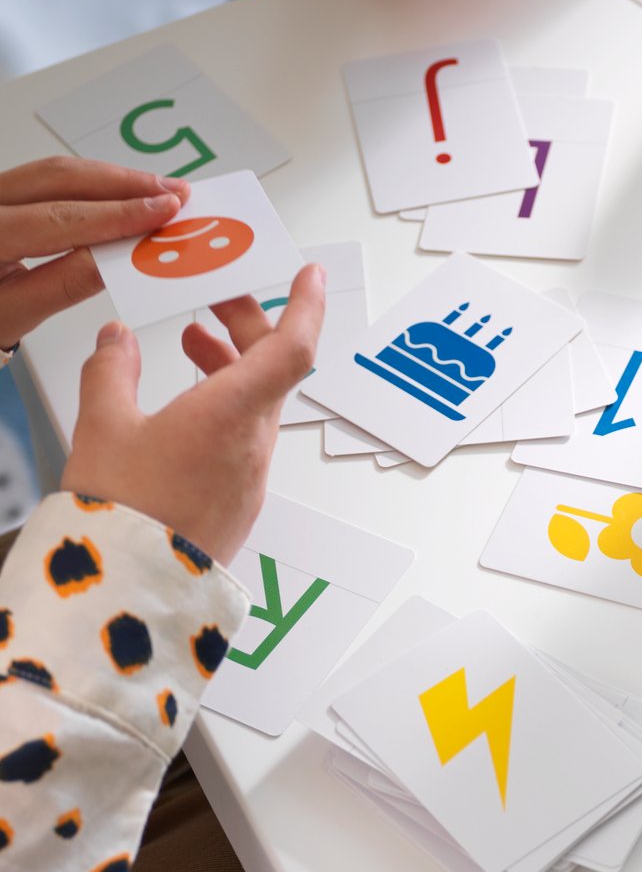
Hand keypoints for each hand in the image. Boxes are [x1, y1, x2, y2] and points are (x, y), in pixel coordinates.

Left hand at [0, 157, 190, 346]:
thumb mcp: (16, 312)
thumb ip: (67, 283)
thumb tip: (125, 258)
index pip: (57, 218)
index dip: (117, 214)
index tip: (163, 211)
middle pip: (58, 177)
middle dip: (123, 184)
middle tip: (174, 193)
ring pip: (57, 171)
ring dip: (114, 180)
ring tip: (162, 190)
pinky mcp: (6, 188)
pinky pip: (52, 177)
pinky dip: (95, 184)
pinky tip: (128, 191)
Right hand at [61, 264, 325, 566]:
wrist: (126, 595)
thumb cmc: (121, 518)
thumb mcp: (102, 425)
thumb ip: (111, 369)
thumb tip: (117, 338)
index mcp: (232, 415)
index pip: (293, 347)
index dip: (305, 305)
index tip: (309, 276)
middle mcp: (253, 447)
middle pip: (271, 370)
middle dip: (247, 326)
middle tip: (216, 298)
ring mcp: (249, 479)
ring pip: (255, 404)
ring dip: (230, 366)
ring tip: (192, 344)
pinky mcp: (235, 504)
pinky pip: (242, 439)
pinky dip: (222, 406)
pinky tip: (184, 406)